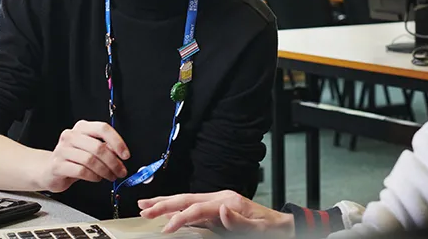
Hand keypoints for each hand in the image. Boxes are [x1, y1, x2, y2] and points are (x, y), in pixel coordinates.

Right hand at [42, 120, 129, 192]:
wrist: (49, 171)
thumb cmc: (73, 159)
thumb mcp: (91, 150)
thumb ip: (105, 148)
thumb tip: (121, 154)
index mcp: (81, 127)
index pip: (103, 128)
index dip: (117, 142)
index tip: (125, 155)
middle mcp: (70, 135)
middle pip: (98, 147)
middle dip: (114, 162)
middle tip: (121, 171)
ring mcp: (62, 150)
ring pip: (90, 160)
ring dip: (105, 171)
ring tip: (110, 176)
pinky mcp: (57, 165)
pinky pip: (81, 171)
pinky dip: (93, 176)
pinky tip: (96, 178)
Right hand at [139, 190, 293, 235]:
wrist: (284, 226)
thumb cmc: (272, 229)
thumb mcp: (259, 229)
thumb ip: (238, 221)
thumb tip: (221, 211)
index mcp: (228, 201)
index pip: (196, 208)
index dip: (179, 217)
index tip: (165, 228)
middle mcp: (221, 197)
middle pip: (187, 198)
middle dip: (163, 203)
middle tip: (143, 209)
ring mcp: (219, 201)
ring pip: (187, 199)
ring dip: (167, 202)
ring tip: (148, 205)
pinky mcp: (219, 207)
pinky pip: (193, 205)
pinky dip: (178, 207)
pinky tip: (168, 211)